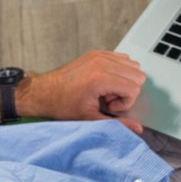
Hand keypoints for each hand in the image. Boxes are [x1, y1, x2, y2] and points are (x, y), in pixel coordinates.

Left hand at [26, 51, 146, 130]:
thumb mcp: (90, 118)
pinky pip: (122, 59)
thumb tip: (137, 128)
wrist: (43, 92)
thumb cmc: (62, 105)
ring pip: (132, 65)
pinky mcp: (97, 53)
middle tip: (108, 99)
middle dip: (127, 90)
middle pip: (138, 74)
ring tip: (105, 90)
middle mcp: (102, 62)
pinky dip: (119, 71)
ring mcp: (99, 55)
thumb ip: (118, 123)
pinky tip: (104, 82)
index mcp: (100, 78)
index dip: (126, 102)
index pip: (135, 87)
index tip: (109, 106)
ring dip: (124, 80)